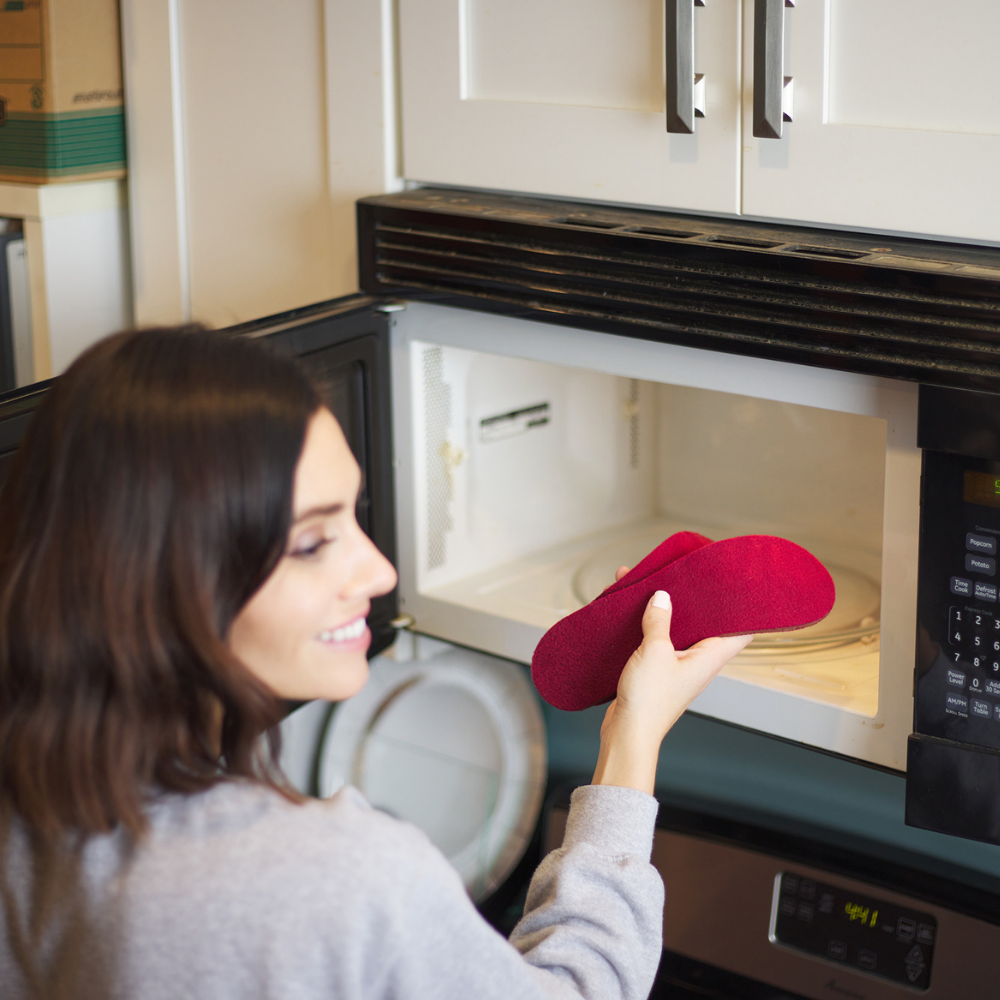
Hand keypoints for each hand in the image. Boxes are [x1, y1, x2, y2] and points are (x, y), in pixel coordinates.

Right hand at [592, 568, 752, 794]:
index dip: (744, 608)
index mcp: (710, 657)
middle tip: (687, 575)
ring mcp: (677, 666)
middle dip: (693, 599)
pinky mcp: (657, 670)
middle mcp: (698, 661)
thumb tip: (662, 597)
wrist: (627, 732)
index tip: (741, 586)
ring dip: (663, 609)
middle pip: (704, 623)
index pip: (742, 631)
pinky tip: (629, 612)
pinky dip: (645, 624)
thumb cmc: (650, 700)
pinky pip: (656, 640)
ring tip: (648, 585)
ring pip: (675, 629)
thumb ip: (659, 620)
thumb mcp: (654, 651)